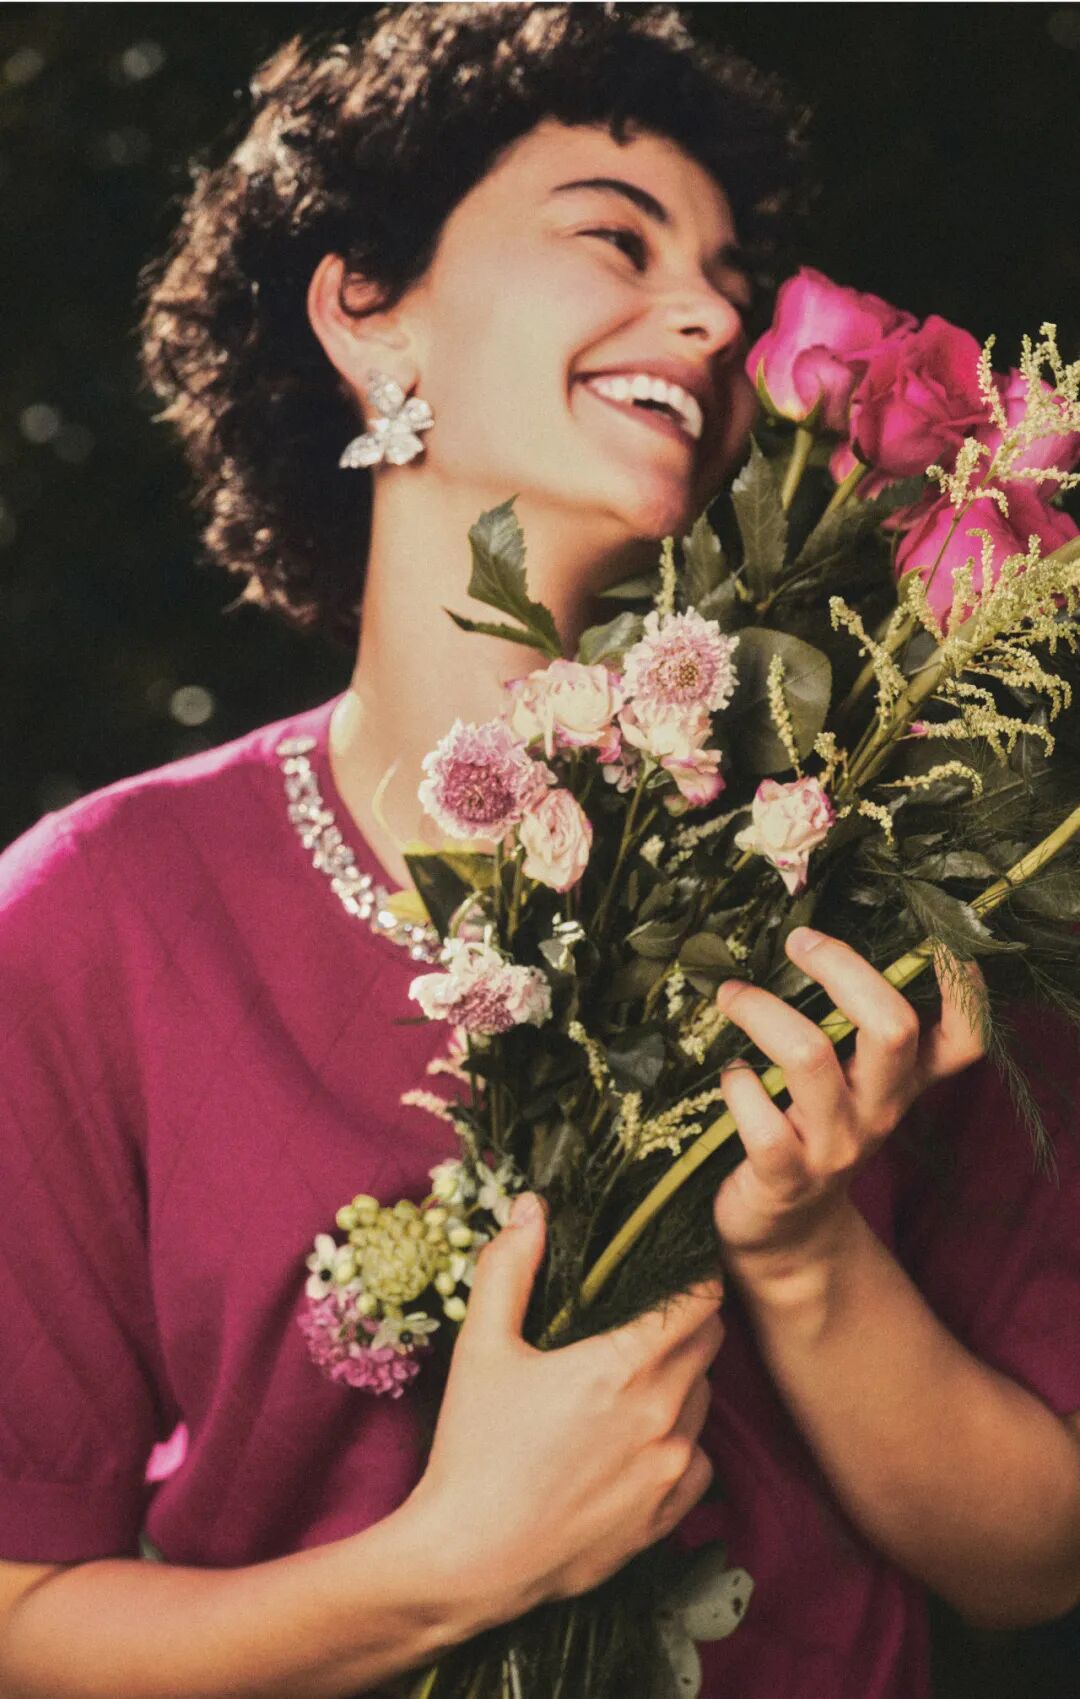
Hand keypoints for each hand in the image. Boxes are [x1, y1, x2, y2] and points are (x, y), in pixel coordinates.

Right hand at [403, 1195, 724, 1626]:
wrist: (469, 1562)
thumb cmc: (473, 1449)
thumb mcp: (482, 1346)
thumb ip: (509, 1268)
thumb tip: (532, 1206)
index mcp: (623, 1363)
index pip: (700, 1299)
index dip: (692, 1277)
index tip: (672, 1271)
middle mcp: (662, 1413)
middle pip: (709, 1343)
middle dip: (686, 1323)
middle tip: (645, 1320)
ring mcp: (671, 1468)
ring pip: (704, 1400)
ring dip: (682, 1381)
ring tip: (632, 1382)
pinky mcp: (668, 1516)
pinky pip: (698, 1459)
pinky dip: (678, 1442)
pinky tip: (634, 1441)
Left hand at [712, 927, 985, 1271]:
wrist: (787, 1231)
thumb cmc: (814, 1128)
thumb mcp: (852, 1081)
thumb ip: (851, 1022)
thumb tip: (815, 929)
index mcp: (905, 1081)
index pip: (963, 1038)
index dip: (963, 988)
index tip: (941, 936)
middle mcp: (881, 1109)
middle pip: (892, 1028)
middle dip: (842, 968)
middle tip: (797, 940)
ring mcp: (836, 1145)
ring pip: (811, 1058)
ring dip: (763, 1013)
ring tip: (731, 996)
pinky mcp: (785, 1176)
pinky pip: (763, 1122)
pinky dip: (737, 1085)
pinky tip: (730, 1076)